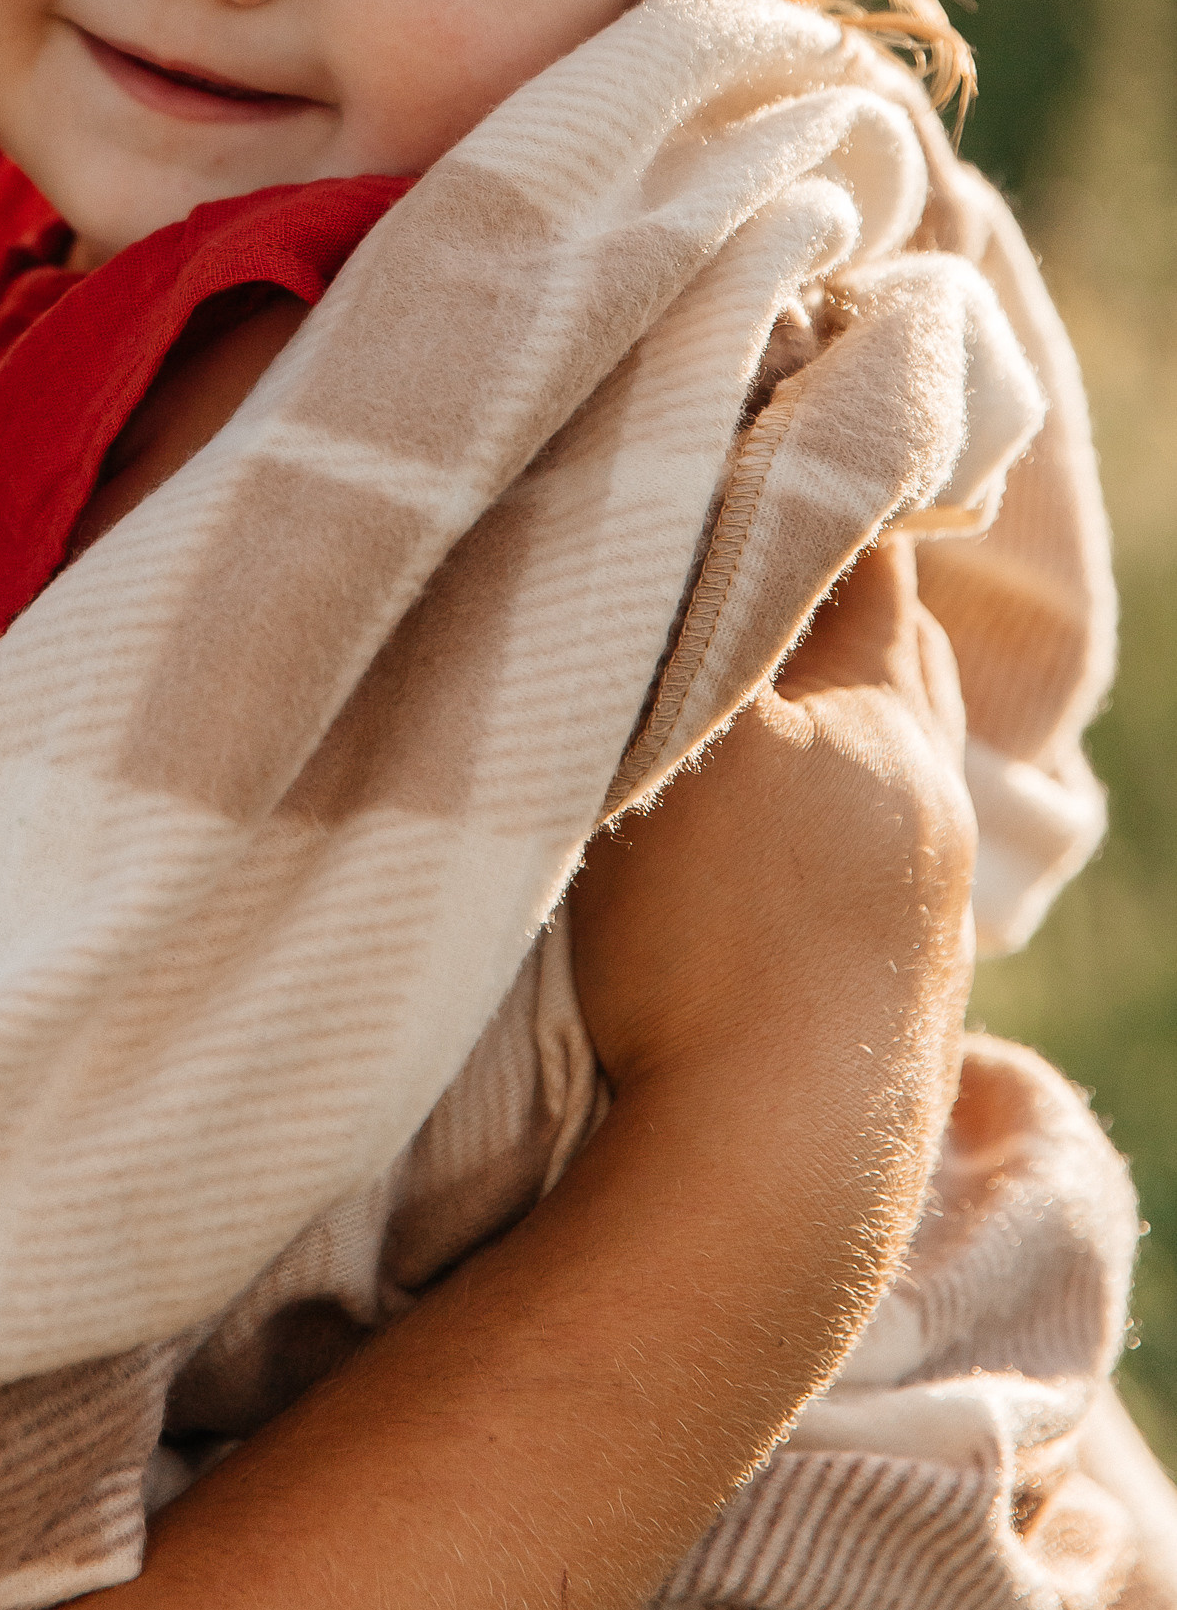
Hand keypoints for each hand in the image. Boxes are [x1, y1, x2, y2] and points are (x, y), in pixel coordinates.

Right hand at [573, 537, 974, 1227]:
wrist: (763, 1188)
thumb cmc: (706, 933)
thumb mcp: (677, 728)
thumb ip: (689, 610)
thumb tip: (688, 497)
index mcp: (887, 714)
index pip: (868, 548)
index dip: (807, 473)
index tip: (741, 421)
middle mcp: (932, 805)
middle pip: (896, 649)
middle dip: (831, 587)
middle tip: (744, 534)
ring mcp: (922, 918)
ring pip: (885, 762)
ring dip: (829, 713)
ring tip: (752, 687)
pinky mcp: (892, 1012)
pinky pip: (865, 861)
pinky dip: (819, 816)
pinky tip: (762, 844)